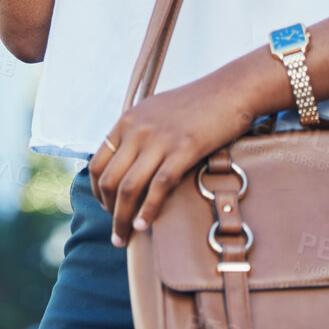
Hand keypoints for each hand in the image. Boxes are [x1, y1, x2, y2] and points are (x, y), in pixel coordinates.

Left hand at [88, 62, 266, 249]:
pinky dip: (148, 210)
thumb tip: (129, 162)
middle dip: (109, 211)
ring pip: (129, 187)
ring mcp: (159, 139)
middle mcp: (137, 130)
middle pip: (109, 180)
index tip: (107, 208)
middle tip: (116, 232)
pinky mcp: (184, 149)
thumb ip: (139, 133)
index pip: (97, 163)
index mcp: (127, 121)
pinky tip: (145, 225)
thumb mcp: (156, 111)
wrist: (231, 89)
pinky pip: (158, 186)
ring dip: (123, 218)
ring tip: (124, 238)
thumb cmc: (197, 104)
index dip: (97, 192)